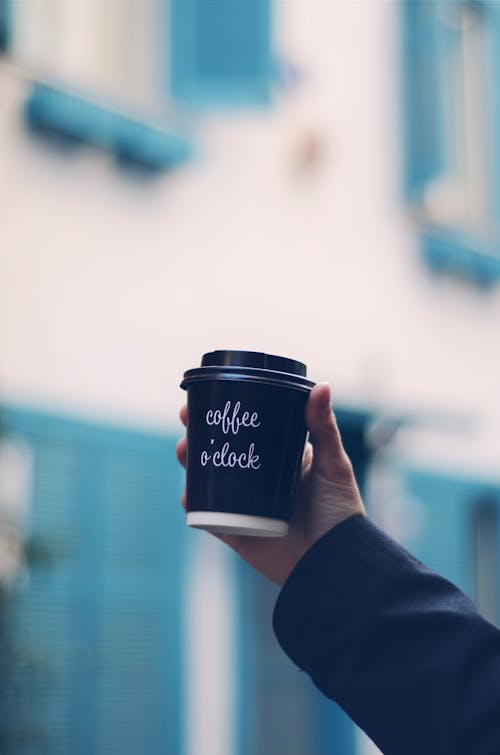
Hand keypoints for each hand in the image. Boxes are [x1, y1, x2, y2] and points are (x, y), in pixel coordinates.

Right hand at [176, 382, 364, 585]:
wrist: (334, 562)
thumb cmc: (341, 512)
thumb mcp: (333, 463)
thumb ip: (323, 427)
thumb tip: (322, 384)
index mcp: (279, 459)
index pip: (248, 431)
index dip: (226, 413)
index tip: (209, 395)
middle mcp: (258, 480)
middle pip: (220, 452)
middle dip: (198, 434)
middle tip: (186, 419)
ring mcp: (244, 506)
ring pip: (208, 481)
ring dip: (190, 464)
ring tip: (184, 450)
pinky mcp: (236, 533)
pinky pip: (209, 517)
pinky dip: (194, 505)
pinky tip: (188, 492)